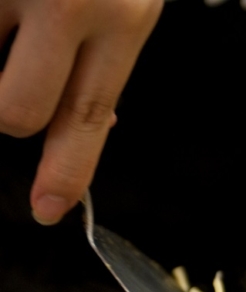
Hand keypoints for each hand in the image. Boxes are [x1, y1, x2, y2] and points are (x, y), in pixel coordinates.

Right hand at [0, 0, 161, 223]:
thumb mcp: (127, 3)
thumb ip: (104, 59)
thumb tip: (93, 125)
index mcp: (123, 20)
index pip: (88, 117)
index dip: (66, 172)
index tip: (48, 209)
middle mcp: (69, 2)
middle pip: (17, 112)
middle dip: (9, 106)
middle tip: (22, 62)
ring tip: (17, 12)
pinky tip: (11, 4)